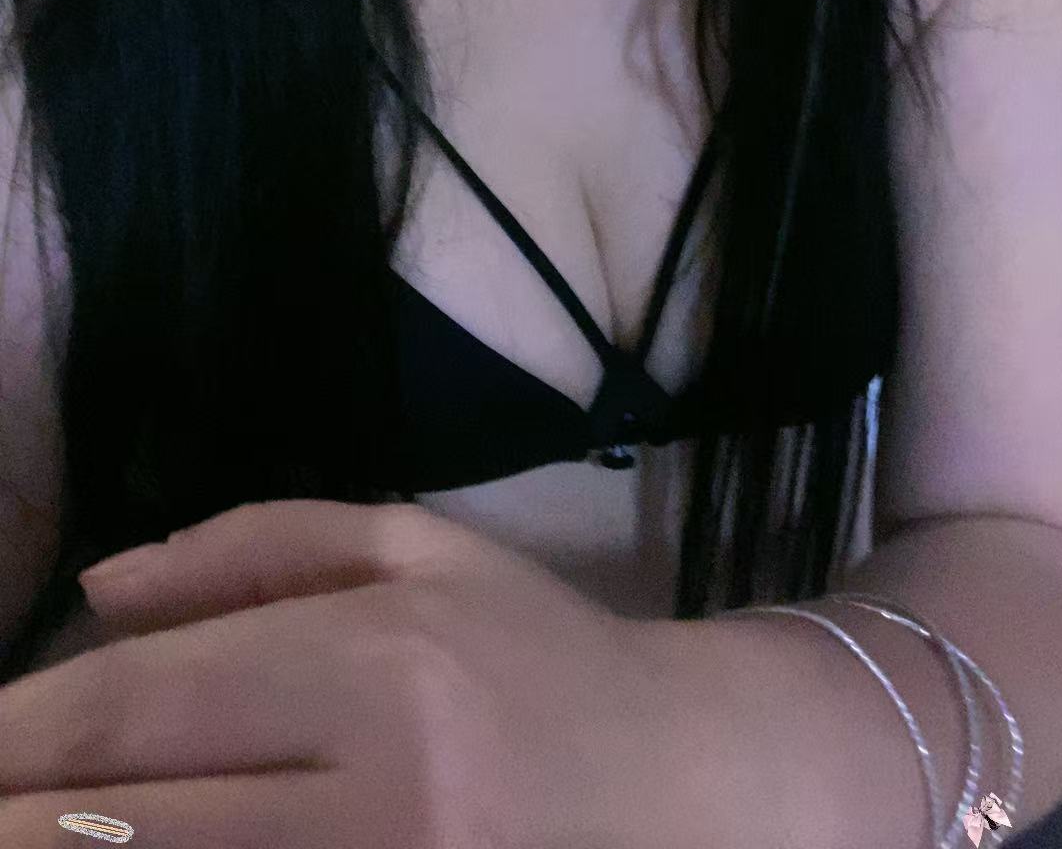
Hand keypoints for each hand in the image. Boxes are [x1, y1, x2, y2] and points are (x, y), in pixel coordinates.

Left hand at [0, 499, 667, 847]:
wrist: (688, 787)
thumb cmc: (536, 653)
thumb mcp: (415, 550)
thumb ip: (253, 547)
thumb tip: (98, 589)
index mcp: (377, 661)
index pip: (141, 704)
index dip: (19, 734)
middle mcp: (383, 789)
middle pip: (129, 824)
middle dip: (17, 818)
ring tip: (18, 835)